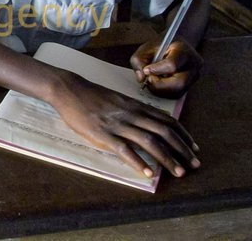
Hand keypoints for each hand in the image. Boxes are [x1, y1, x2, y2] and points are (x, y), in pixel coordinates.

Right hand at [51, 73, 199, 177]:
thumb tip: (149, 122)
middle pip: (164, 132)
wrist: (69, 89)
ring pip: (149, 141)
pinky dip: (138, 162)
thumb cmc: (91, 95)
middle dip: (182, 149)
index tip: (194, 148)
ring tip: (179, 172)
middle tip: (195, 165)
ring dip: (167, 158)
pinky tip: (148, 173)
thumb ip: (134, 110)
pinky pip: (124, 149)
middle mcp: (131, 114)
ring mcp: (117, 124)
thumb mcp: (117, 100)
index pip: (167, 121)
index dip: (183, 135)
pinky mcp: (103, 134)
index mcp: (135, 106)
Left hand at [130, 37, 202, 97]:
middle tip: (148, 79)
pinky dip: (164, 92)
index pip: (172, 64)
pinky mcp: (191, 85)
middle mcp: (193, 64)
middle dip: (159, 85)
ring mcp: (194, 76)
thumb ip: (139, 60)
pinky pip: (177, 95)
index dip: (156, 70)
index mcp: (183, 50)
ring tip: (152, 80)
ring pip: (178, 91)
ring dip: (161, 90)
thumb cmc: (160, 47)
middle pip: (179, 82)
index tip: (146, 70)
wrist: (175, 46)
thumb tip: (141, 78)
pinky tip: (158, 83)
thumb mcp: (146, 48)